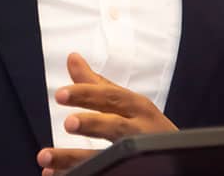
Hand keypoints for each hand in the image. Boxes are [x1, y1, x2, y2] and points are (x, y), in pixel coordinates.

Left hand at [36, 52, 176, 174]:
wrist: (177, 157)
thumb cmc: (147, 125)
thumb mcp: (126, 102)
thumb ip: (96, 84)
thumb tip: (72, 58)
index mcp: (137, 107)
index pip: (111, 96)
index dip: (86, 94)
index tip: (61, 94)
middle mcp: (139, 130)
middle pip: (116, 126)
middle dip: (92, 124)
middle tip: (68, 123)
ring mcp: (137, 153)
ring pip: (105, 157)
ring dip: (73, 158)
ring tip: (46, 157)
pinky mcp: (132, 170)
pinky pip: (103, 172)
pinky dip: (77, 174)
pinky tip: (54, 174)